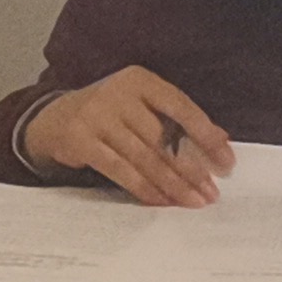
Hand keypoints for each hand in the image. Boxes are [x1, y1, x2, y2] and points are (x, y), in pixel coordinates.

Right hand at [22, 67, 232, 205]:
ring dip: (171, 184)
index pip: (181, 107)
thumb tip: (220, 139)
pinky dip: (143, 188)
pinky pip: (120, 170)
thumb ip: (176, 119)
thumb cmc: (111, 113)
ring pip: (144, 157)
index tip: (226, 162)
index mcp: (140, 80)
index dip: (206, 136)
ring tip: (191, 201)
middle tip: (210, 192)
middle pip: (163, 138)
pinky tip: (161, 201)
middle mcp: (118, 94)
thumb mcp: (142, 106)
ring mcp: (97, 116)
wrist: (55, 118)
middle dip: (191, 169)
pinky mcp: (80, 140)